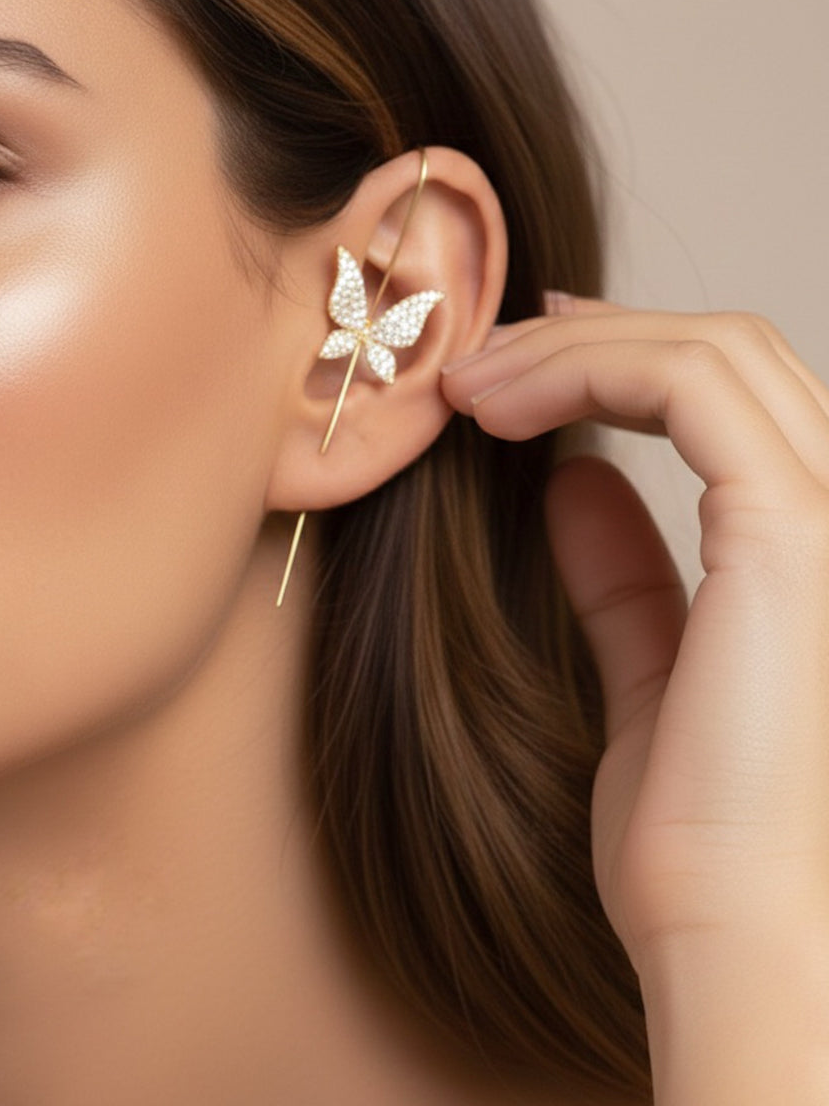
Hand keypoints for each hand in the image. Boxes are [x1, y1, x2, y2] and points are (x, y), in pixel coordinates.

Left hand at [441, 296, 828, 1099]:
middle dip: (590, 336)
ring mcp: (828, 516)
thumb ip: (624, 569)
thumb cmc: (696, 826)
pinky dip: (585, 374)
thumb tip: (577, 480)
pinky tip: (496, 409)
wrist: (727, 924)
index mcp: (811, 544)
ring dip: (575, 346)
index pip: (733, 395)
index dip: (624, 354)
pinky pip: (690, 391)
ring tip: (469, 382)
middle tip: (479, 358)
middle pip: (726, 353)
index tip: (520, 363)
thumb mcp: (644, 664)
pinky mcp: (794, 534)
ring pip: (712, 352)